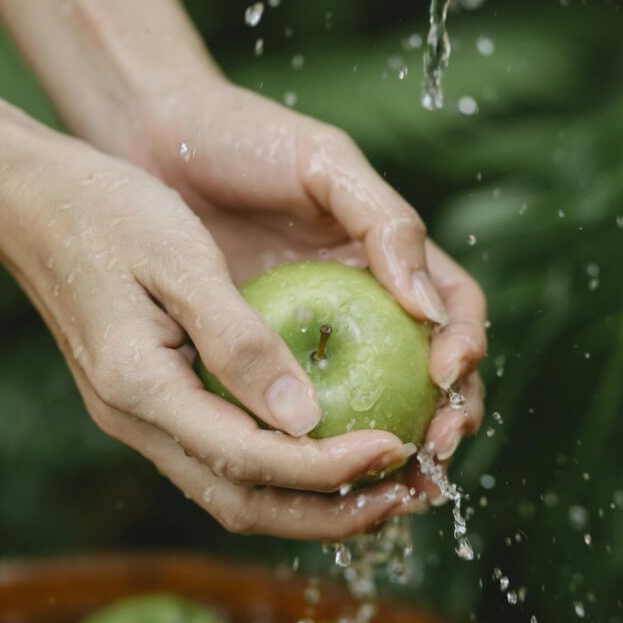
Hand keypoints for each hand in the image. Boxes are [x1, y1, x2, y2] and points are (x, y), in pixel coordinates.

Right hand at [0, 128, 444, 538]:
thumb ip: (240, 341)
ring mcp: (135, 419)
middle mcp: (135, 421)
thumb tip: (307, 417)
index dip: (329, 467)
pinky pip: (220, 459)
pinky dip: (279, 470)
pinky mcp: (146, 404)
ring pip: (231, 492)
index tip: (395, 447)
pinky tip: (323, 447)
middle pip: (242, 503)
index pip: (250, 459)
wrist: (29, 201)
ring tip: (380, 487)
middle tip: (403, 494)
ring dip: (308, 502)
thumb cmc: (106, 211)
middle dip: (328, 513)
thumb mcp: (181, 260)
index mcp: (140, 388)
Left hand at [123, 78, 487, 500]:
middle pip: (426, 373)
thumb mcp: (325, 164)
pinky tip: (310, 471)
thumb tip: (429, 309)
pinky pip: (293, 410)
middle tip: (434, 449)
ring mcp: (312, 334)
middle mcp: (361, 302)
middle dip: (446, 417)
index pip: (454, 311)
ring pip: (366, 404)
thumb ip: (385, 223)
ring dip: (388, 448)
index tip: (447, 373)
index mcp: (390, 257)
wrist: (156, 140)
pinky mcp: (259, 359)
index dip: (466, 346)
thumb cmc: (246, 138)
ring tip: (390, 484)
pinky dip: (312, 446)